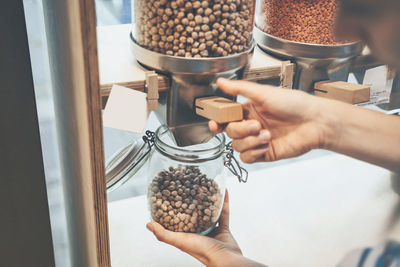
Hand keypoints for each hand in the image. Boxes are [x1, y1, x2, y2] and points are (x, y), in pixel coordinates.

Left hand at [146, 190, 265, 266]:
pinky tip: (223, 191)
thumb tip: (149, 224)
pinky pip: (223, 211)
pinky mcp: (223, 227)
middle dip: (192, 200)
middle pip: (193, 212)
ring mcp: (211, 228)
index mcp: (186, 234)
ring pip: (209, 210)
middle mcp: (198, 231)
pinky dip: (224, 201)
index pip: (178, 218)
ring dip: (208, 199)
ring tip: (205, 187)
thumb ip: (164, 234)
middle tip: (190, 186)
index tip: (172, 193)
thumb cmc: (202, 252)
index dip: (174, 206)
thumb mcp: (180, 241)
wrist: (225, 259)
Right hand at [210, 78, 330, 162]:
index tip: (216, 124)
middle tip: (256, 124)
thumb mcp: (264, 93)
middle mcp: (251, 125)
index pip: (226, 118)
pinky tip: (266, 145)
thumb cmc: (294, 103)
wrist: (314, 122)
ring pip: (237, 146)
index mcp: (249, 110)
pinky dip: (254, 152)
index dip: (218, 122)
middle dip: (241, 130)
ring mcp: (257, 140)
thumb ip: (240, 89)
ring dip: (250, 141)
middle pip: (230, 132)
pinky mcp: (264, 153)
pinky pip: (247, 158)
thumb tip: (220, 81)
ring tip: (267, 134)